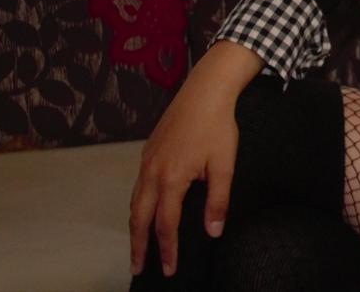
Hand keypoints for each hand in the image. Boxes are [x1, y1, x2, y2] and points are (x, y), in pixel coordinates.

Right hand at [128, 41, 259, 276]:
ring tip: (138, 245)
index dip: (167, 249)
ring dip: (135, 226)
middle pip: (139, 218)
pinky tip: (144, 210)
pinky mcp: (148, 151)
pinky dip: (137, 205)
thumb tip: (213, 231)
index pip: (166, 225)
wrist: (205, 90)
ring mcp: (146, 161)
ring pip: (134, 202)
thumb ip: (218, 200)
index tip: (168, 269)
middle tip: (137, 268)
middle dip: (138, 246)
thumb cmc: (218, 126)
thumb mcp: (224, 164)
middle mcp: (152, 173)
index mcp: (171, 179)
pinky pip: (137, 186)